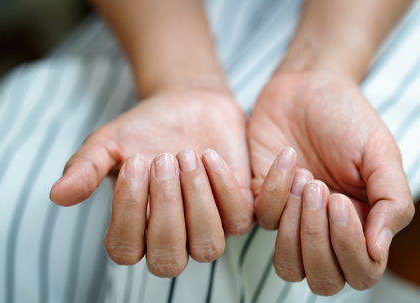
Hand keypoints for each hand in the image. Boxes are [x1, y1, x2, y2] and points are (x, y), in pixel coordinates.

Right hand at [50, 89, 253, 276]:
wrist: (186, 105)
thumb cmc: (144, 129)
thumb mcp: (109, 143)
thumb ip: (85, 168)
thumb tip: (57, 195)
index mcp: (134, 230)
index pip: (125, 251)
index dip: (128, 211)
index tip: (134, 161)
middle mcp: (171, 239)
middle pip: (168, 260)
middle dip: (165, 208)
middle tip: (161, 157)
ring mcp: (207, 228)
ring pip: (207, 247)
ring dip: (196, 201)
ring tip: (186, 155)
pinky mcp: (237, 211)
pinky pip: (238, 220)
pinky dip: (223, 187)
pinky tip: (209, 154)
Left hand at [248, 70, 413, 294]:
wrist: (306, 88)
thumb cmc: (347, 118)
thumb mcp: (380, 153)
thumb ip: (391, 201)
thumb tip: (379, 249)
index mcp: (361, 224)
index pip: (359, 271)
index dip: (349, 248)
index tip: (340, 201)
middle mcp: (325, 230)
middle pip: (321, 277)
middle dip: (318, 239)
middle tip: (321, 190)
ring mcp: (291, 219)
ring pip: (287, 264)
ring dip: (295, 227)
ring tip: (306, 179)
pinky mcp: (261, 200)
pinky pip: (261, 219)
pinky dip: (274, 189)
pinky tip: (288, 157)